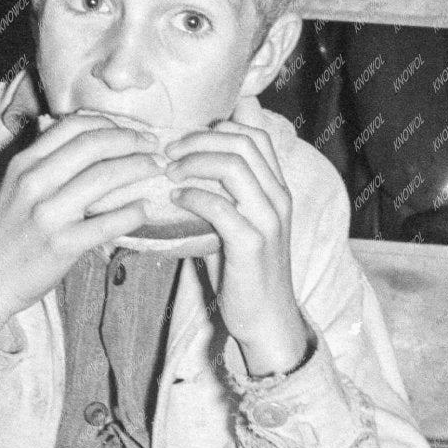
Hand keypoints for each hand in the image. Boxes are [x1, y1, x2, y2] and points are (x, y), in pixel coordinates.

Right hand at [0, 113, 162, 341]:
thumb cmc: (3, 234)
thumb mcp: (12, 187)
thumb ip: (42, 164)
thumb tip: (84, 140)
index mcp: (23, 164)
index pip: (72, 127)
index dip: (109, 123)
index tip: (130, 130)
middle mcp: (34, 183)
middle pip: (93, 145)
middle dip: (131, 140)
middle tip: (153, 146)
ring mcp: (48, 215)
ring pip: (103, 178)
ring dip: (137, 168)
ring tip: (155, 169)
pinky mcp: (62, 245)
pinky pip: (107, 223)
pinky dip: (132, 213)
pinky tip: (144, 209)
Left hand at [165, 115, 309, 376]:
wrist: (267, 319)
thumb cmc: (244, 271)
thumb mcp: (237, 224)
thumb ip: (221, 195)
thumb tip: (184, 169)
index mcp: (276, 189)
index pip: (256, 135)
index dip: (219, 128)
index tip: (185, 139)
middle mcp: (278, 198)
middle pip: (242, 142)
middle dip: (200, 139)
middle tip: (168, 151)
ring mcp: (268, 220)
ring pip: (234, 167)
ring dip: (194, 162)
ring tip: (168, 172)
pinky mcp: (252, 244)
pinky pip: (220, 206)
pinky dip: (193, 196)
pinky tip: (175, 199)